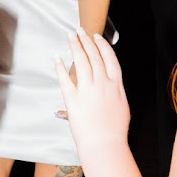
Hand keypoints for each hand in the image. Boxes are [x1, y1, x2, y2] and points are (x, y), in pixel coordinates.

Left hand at [54, 30, 129, 152]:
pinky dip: (60, 67)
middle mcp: (103, 84)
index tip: (97, 37)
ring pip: (81, 62)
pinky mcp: (74, 99)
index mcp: (116, 86)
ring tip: (70, 37)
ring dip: (75, 47)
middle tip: (80, 30)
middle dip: (86, 41)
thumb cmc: (114, 132)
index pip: (110, 59)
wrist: (105, 145)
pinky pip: (65, 79)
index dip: (103, 46)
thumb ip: (111, 98)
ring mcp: (88, 90)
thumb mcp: (119, 111)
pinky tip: (57, 58)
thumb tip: (107, 94)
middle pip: (94, 56)